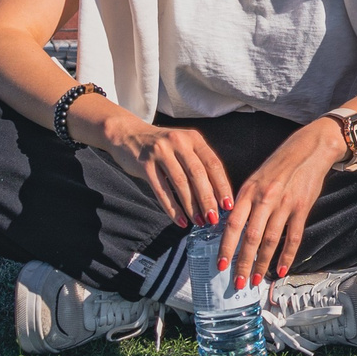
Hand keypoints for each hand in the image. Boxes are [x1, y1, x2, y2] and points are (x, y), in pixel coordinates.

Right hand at [100, 117, 233, 229]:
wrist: (128, 134)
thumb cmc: (162, 146)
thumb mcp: (184, 146)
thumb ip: (199, 162)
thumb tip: (217, 194)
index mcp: (193, 138)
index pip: (213, 164)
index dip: (222, 185)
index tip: (228, 204)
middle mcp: (179, 142)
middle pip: (198, 174)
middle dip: (208, 199)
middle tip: (214, 218)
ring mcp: (160, 152)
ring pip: (180, 183)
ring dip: (191, 206)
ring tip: (199, 221)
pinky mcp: (145, 164)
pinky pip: (161, 190)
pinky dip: (172, 208)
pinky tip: (180, 220)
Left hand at [218, 121, 340, 287]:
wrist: (310, 148)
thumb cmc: (280, 163)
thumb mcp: (256, 178)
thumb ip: (245, 202)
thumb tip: (232, 228)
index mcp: (249, 191)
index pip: (233, 224)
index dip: (226, 247)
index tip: (220, 265)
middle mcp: (265, 198)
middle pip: (251, 238)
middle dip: (243, 263)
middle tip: (237, 283)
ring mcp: (285, 204)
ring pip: (270, 240)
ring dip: (262, 263)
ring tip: (256, 280)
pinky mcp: (302, 207)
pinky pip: (293, 237)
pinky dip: (287, 256)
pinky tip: (281, 270)